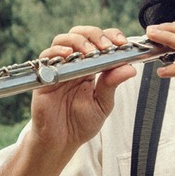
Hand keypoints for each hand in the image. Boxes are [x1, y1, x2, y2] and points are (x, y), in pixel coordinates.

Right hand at [30, 25, 136, 150]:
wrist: (62, 141)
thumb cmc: (82, 123)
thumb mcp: (103, 104)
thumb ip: (112, 84)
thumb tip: (130, 68)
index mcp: (92, 67)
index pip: (101, 41)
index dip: (111, 36)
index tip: (122, 43)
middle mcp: (75, 64)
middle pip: (82, 34)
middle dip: (95, 35)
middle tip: (106, 47)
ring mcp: (59, 68)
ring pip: (64, 40)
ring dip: (79, 41)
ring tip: (89, 52)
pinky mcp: (44, 76)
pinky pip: (46, 56)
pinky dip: (57, 51)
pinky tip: (68, 55)